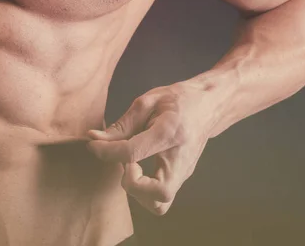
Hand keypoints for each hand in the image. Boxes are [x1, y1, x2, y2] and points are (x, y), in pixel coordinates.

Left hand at [87, 83, 217, 215]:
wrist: (210, 105)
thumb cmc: (178, 99)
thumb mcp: (148, 102)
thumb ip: (122, 125)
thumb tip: (95, 139)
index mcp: (170, 133)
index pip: (132, 153)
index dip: (106, 152)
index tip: (94, 145)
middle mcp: (181, 159)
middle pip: (158, 193)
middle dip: (131, 183)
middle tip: (126, 161)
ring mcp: (184, 173)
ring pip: (160, 204)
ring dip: (138, 192)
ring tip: (132, 166)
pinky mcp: (182, 178)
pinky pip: (160, 198)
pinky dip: (144, 191)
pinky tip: (140, 169)